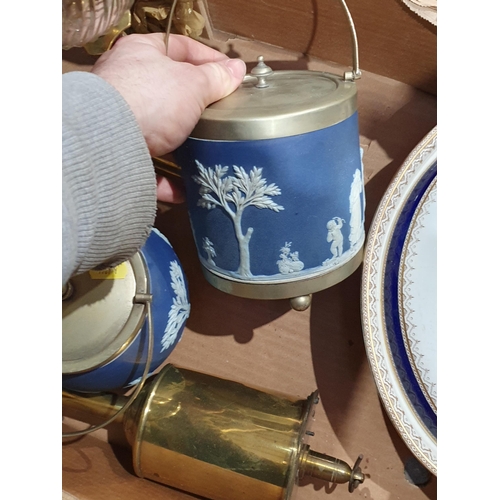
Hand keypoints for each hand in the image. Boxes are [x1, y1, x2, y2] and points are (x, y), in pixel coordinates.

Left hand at [91, 33, 245, 201]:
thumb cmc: (150, 100)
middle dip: (197, 106)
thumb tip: (237, 69)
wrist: (109, 143)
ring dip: (184, 145)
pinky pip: (150, 167)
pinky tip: (188, 188)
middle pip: (170, 92)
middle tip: (223, 115)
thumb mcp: (193, 84)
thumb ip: (217, 78)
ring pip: (159, 133)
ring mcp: (121, 121)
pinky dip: (169, 180)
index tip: (232, 75)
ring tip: (209, 151)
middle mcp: (126, 85)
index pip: (181, 47)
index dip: (209, 59)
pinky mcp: (121, 155)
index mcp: (141, 54)